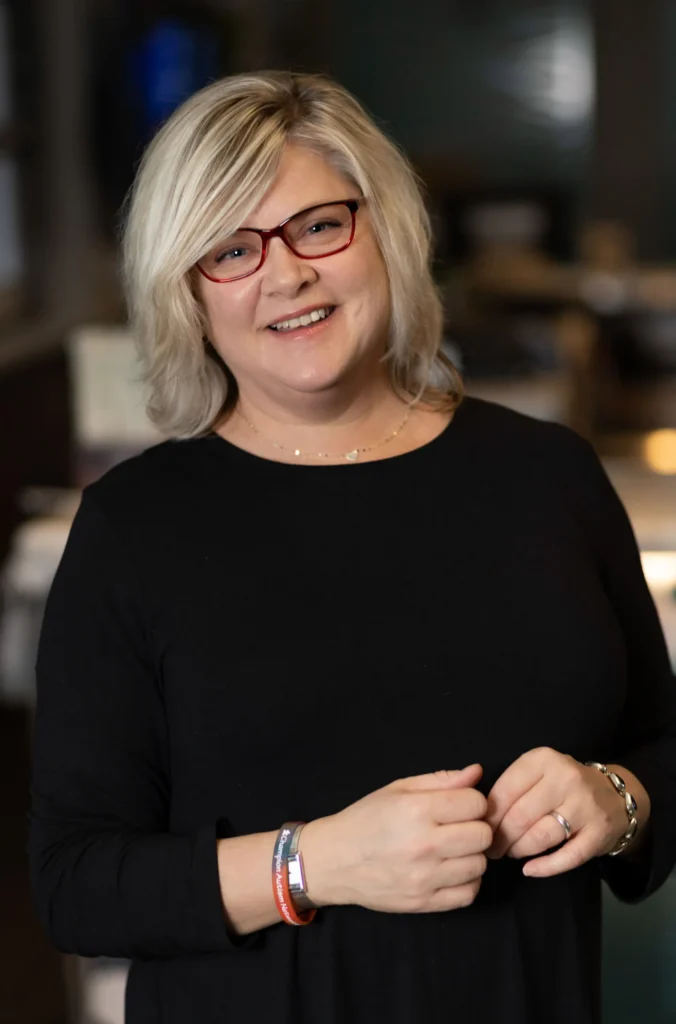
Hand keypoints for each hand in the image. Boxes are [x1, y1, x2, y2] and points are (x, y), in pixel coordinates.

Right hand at [301, 764, 491, 912]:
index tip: (459, 806)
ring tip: (451, 849)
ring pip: (480, 865)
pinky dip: (466, 881)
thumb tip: (477, 772)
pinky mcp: (424, 904)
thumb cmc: (366, 819)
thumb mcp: (398, 789)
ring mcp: (425, 878)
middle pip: (483, 836)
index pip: (476, 803)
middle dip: (475, 827)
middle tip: (457, 827)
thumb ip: (440, 780)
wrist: (334, 861)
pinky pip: (469, 894)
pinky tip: (450, 870)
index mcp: (417, 810)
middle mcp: (424, 845)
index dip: (472, 801)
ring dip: (471, 855)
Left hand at [484, 747, 649, 877]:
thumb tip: (477, 814)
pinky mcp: (599, 833)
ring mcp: (585, 807)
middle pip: (521, 816)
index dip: (489, 815)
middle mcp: (566, 779)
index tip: (479, 828)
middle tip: (491, 849)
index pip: (506, 790)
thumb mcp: (538, 771)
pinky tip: (530, 869)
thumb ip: (511, 785)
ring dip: (519, 850)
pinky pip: (567, 857)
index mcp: (544, 760)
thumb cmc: (563, 785)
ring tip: (511, 853)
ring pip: (540, 836)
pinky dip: (544, 867)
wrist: (615, 795)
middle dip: (501, 837)